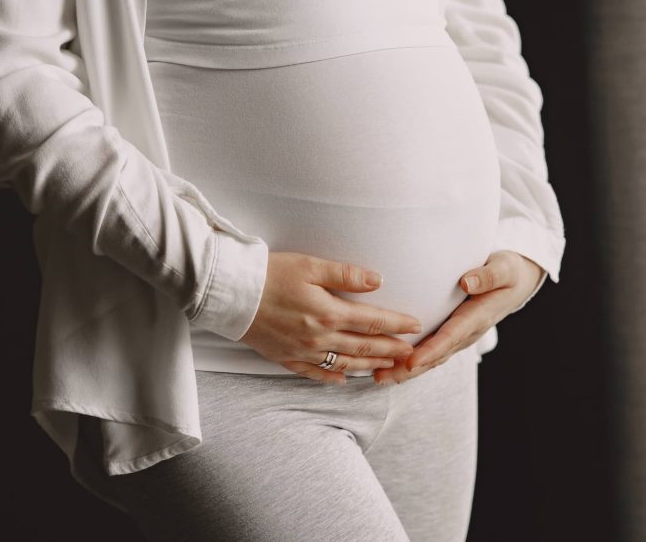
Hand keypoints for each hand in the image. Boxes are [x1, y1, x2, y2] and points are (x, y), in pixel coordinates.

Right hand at [239, 252, 422, 384]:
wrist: (230, 293)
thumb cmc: (269, 273)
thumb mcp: (310, 265)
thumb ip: (346, 275)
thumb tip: (378, 280)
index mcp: (328, 312)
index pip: (372, 322)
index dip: (397, 324)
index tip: (416, 326)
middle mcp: (319, 337)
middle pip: (364, 347)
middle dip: (391, 350)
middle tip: (411, 353)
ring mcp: (302, 351)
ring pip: (344, 364)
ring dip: (370, 366)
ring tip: (389, 367)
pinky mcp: (285, 358)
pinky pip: (315, 373)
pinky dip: (333, 377)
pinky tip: (344, 379)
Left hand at [373, 250, 545, 384]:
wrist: (517, 283)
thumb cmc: (508, 272)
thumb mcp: (504, 268)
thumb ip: (488, 276)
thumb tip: (466, 282)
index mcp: (477, 317)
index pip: (450, 337)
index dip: (430, 351)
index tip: (410, 361)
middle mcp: (466, 332)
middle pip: (436, 355)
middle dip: (409, 369)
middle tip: (381, 377)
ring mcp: (458, 336)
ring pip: (431, 357)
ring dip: (405, 370)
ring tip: (378, 377)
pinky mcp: (451, 333)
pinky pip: (430, 350)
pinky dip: (410, 360)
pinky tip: (388, 364)